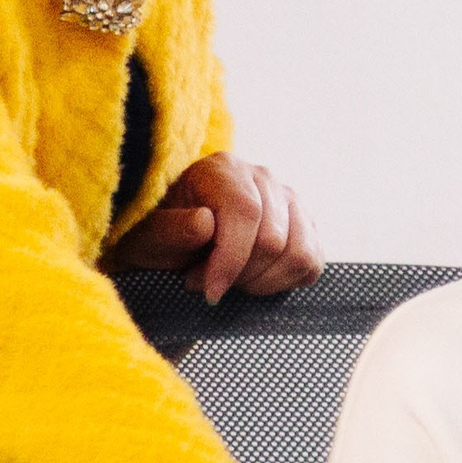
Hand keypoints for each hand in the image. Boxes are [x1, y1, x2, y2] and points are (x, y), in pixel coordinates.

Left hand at [108, 154, 322, 304]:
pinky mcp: (304, 225)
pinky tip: (254, 279)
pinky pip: (312, 263)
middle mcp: (262, 178)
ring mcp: (288, 200)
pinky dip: (285, 282)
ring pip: (299, 254)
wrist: (175, 235)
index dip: (231, 260)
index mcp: (223, 170)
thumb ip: (170, 229)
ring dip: (263, 282)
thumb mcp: (149, 235)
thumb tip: (205, 222)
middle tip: (207, 282)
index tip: (211, 292)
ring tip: (230, 279)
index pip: (246, 213)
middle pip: (273, 240)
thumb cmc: (160, 234)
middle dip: (240, 276)